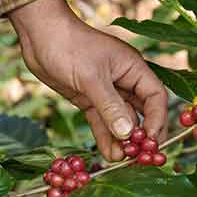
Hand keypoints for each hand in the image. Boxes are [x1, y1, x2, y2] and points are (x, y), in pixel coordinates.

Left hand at [9, 0, 167, 160]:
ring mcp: (105, 91)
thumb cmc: (69, 47)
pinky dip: (104, 136)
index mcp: (132, 68)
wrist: (39, 36)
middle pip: (141, 112)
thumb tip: (127, 133)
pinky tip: (108, 154)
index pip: (155, 97)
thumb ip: (110, 106)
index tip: (151, 141)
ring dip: (121, 140)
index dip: (157, 119)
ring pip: (119, 120)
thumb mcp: (91, 77)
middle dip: (140, 134)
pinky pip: (101, 121)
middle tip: (138, 157)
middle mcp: (123, 81)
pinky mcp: (87, 98)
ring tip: (121, 161)